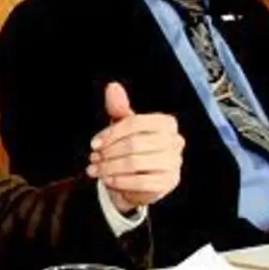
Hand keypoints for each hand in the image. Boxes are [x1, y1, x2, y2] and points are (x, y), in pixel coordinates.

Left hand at [88, 82, 182, 209]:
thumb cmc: (132, 149)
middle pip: (134, 144)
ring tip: (96, 169)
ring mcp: (174, 163)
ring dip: (110, 167)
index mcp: (166, 123)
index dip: (111, 133)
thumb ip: (118, 107)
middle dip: (109, 152)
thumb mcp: (123, 127)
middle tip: (94, 158)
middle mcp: (175, 141)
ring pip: (135, 163)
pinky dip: (120, 181)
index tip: (94, 144)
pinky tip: (108, 180)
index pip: (135, 123)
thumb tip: (112, 87)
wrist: (140, 181)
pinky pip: (141, 182)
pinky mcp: (169, 182)